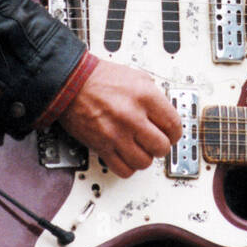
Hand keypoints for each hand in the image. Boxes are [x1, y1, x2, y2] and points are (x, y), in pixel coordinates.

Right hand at [57, 59, 181, 178]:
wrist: (71, 83)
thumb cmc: (100, 78)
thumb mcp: (136, 76)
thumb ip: (154, 95)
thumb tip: (165, 112)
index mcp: (145, 96)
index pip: (173, 125)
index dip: (175, 133)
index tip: (172, 134)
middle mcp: (132, 117)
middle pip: (162, 147)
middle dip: (161, 146)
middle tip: (156, 141)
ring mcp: (116, 134)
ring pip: (144, 162)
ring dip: (145, 157)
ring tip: (140, 148)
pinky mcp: (101, 146)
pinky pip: (123, 169)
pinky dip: (128, 167)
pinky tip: (127, 156)